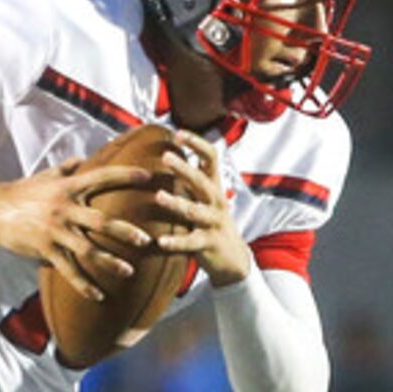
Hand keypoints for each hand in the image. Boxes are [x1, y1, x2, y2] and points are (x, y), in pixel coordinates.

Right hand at [0, 126, 168, 302]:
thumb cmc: (22, 191)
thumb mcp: (46, 176)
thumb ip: (67, 168)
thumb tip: (83, 158)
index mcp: (69, 187)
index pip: (102, 177)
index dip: (125, 175)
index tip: (148, 177)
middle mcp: (64, 208)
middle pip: (101, 221)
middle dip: (125, 231)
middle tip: (146, 240)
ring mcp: (55, 230)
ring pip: (88, 249)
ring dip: (110, 262)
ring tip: (129, 272)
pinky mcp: (44, 249)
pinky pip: (68, 270)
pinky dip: (84, 284)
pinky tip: (99, 296)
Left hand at [149, 131, 255, 286]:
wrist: (234, 259)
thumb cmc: (211, 223)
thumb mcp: (205, 198)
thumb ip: (191, 178)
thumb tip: (168, 152)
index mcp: (214, 186)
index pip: (210, 157)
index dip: (196, 143)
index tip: (178, 133)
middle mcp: (216, 201)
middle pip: (202, 181)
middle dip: (184, 169)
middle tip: (165, 157)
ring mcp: (213, 223)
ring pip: (196, 211)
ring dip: (177, 203)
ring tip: (158, 197)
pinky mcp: (208, 244)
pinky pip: (191, 243)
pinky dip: (176, 243)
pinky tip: (160, 241)